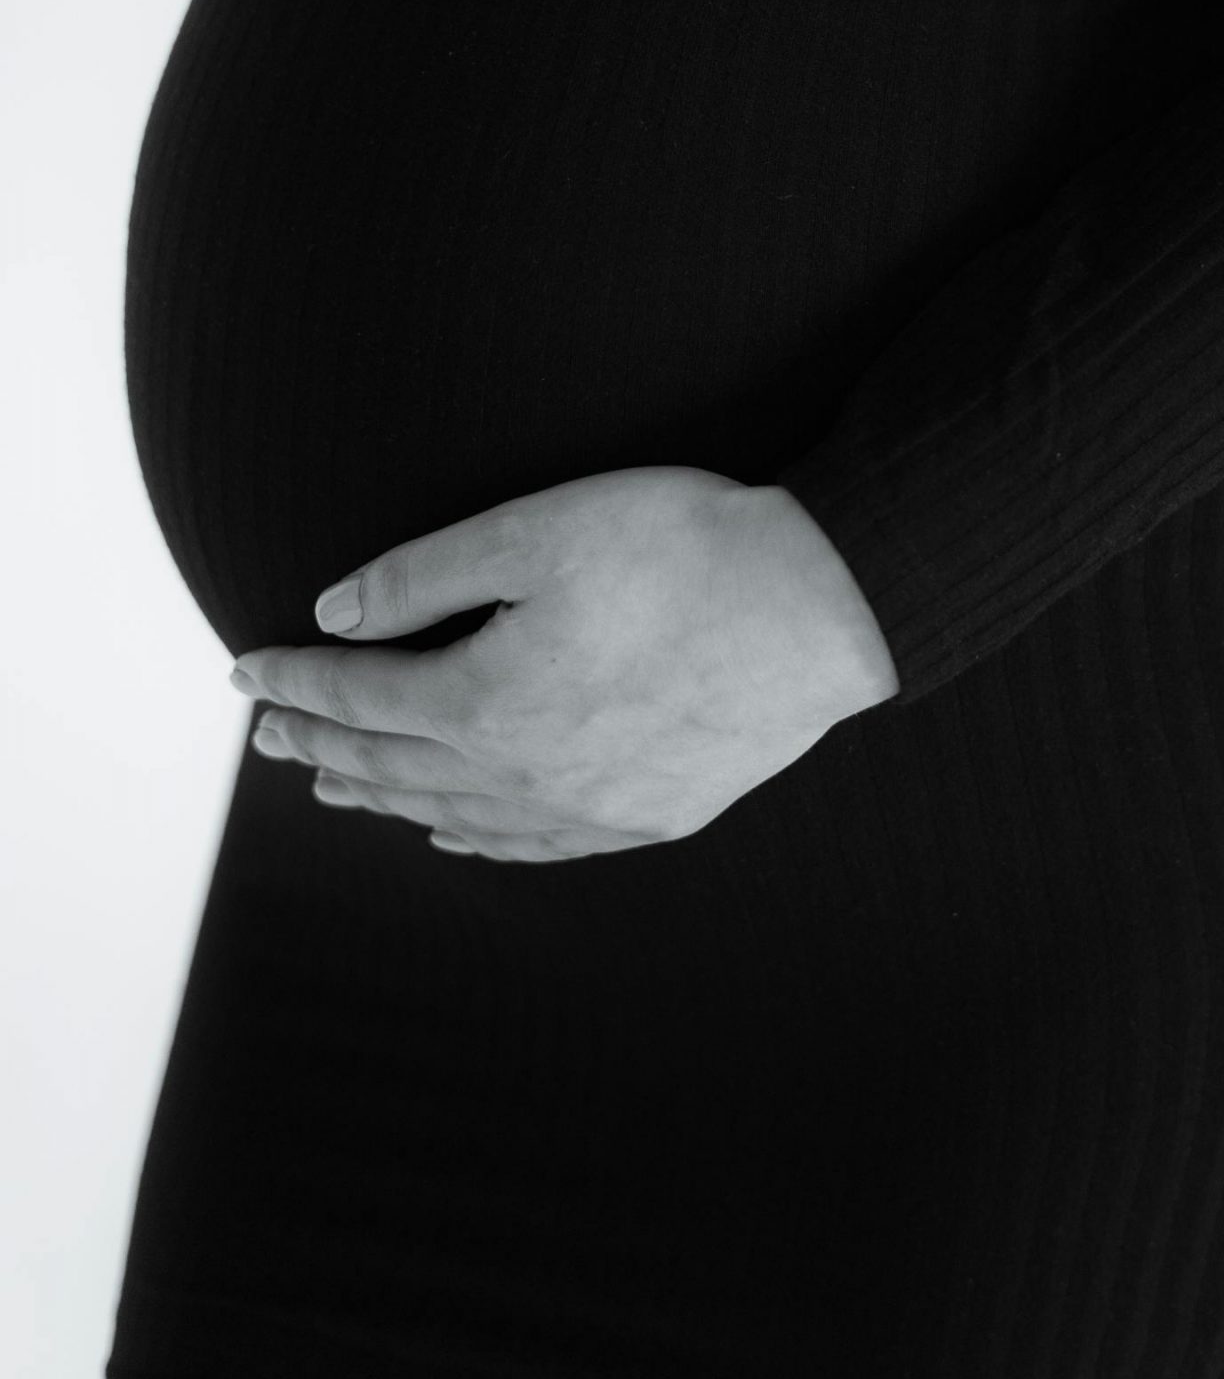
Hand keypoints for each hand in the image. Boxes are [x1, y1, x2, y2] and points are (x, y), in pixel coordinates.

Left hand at [231, 469, 900, 862]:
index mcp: (485, 699)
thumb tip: (336, 613)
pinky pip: (530, 845)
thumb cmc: (683, 552)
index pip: (362, 695)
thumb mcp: (535, 533)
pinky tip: (454, 836)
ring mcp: (588, 806)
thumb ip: (423, 576)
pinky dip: (473, 840)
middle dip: (322, 744)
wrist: (821, 607)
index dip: (298, 682)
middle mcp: (523, 772)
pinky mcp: (647, 815)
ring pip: (455, 814)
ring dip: (385, 798)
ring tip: (337, 786)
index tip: (248, 671)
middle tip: (270, 736)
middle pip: (395, 765)